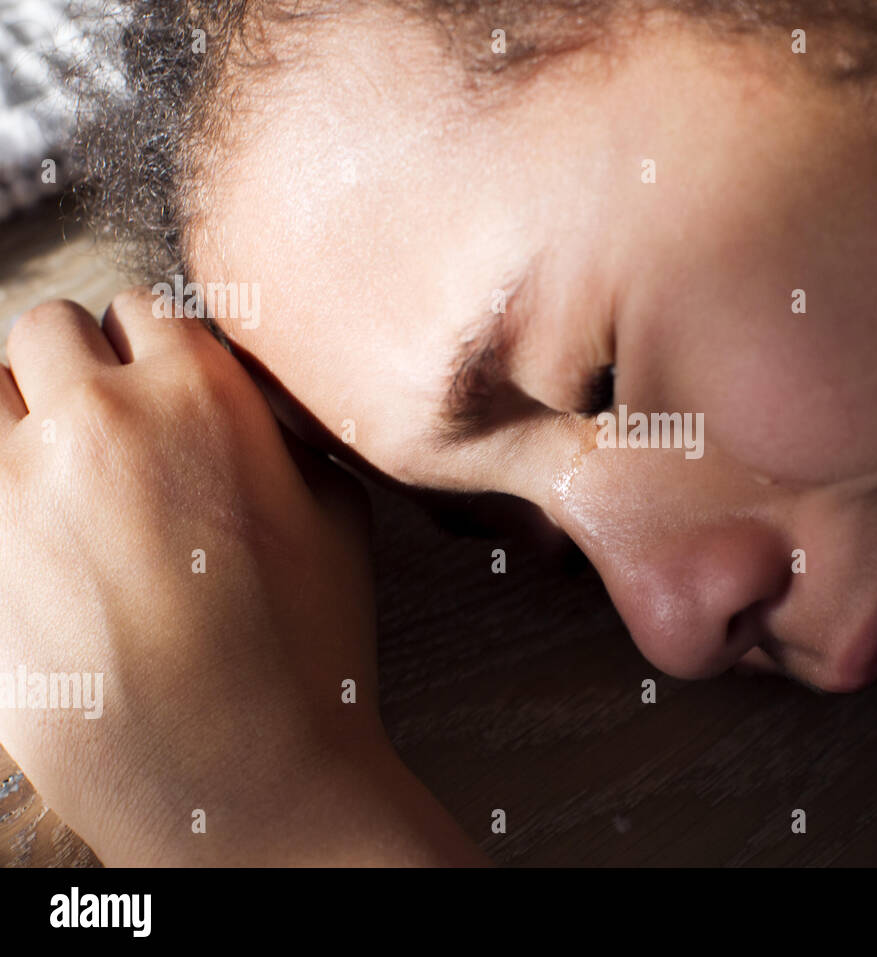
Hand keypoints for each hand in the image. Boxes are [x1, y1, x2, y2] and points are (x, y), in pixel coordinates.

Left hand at [0, 288, 485, 864]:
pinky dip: (3, 488)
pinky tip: (41, 532)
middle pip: (46, 328)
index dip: (156, 349)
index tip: (160, 384)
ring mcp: (16, 487)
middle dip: (75, 365)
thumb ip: (279, 436)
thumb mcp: (337, 515)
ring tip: (57, 472)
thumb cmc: (307, 646)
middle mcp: (97, 420)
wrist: (243, 769)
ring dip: (19, 415)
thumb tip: (244, 413)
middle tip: (104, 420)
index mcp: (200, 395)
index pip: (146, 310)